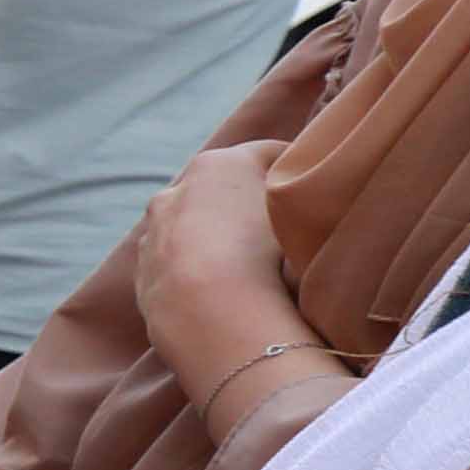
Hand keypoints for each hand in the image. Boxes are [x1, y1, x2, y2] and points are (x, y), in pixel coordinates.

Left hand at [131, 138, 318, 416]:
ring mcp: (153, 233)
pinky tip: (223, 291)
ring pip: (197, 225)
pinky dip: (197, 269)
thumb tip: (327, 194)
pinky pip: (178, 263)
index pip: (271, 153)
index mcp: (218, 164)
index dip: (300, 170)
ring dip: (220, 237)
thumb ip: (312, 197)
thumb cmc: (271, 259)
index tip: (319, 191)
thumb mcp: (307, 216)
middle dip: (253, 203)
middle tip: (286, 231)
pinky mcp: (142, 274)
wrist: (213, 316)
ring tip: (255, 266)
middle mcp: (175, 190)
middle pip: (227, 189)